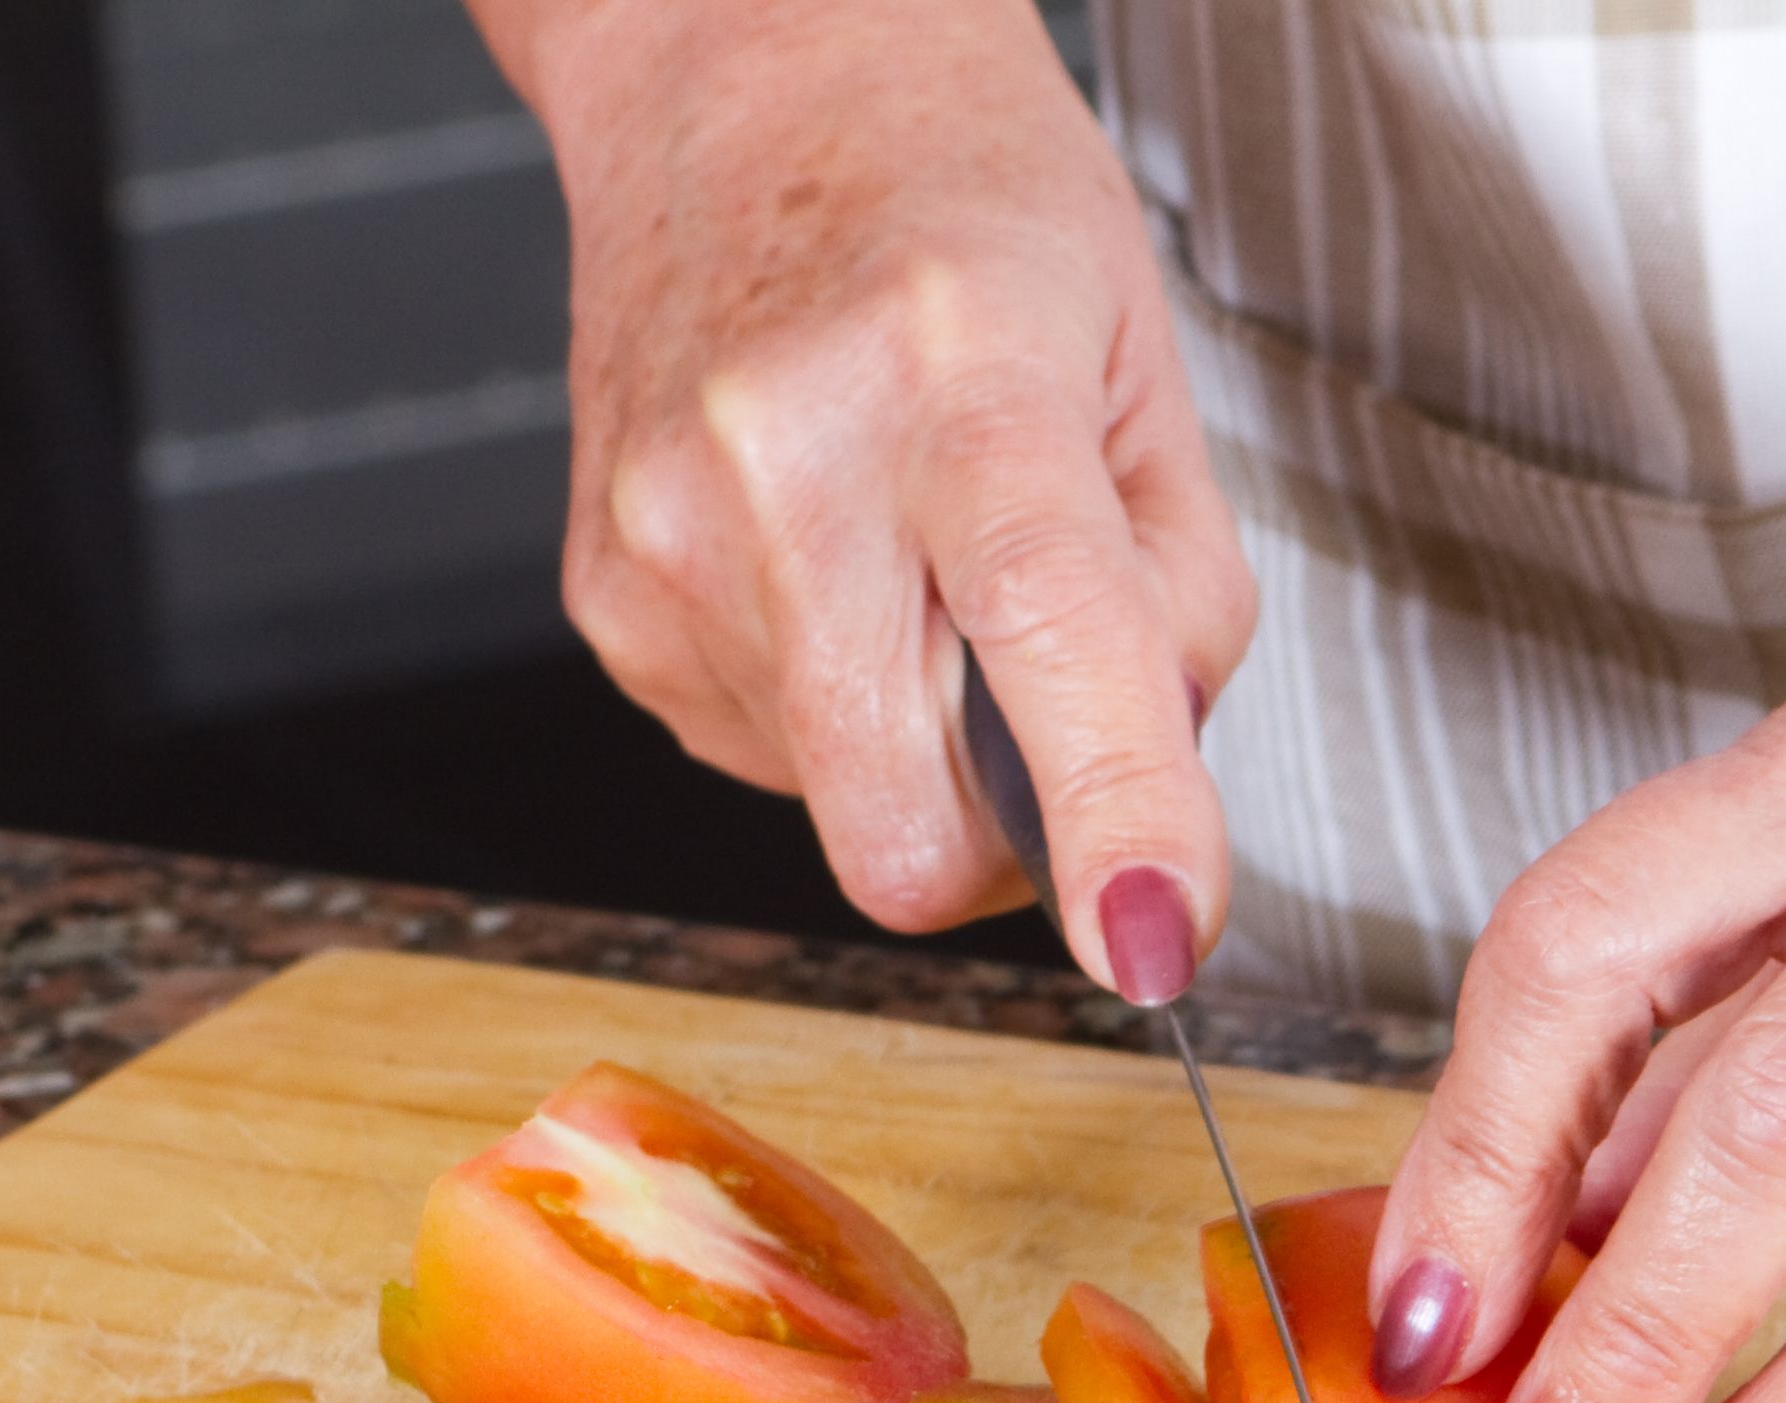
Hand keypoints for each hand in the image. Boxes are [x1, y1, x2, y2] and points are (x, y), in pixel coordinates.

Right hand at [476, 0, 1252, 994]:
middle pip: (906, 823)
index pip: (1040, 622)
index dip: (1110, 809)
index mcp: (956, 365)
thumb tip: (1156, 799)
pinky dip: (831, 707)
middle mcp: (783, 460)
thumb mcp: (1138, 352)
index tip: (1153, 934)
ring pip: (842, 812)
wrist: (739, 80)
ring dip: (916, 746)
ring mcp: (668, 545)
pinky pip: (764, 761)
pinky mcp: (607, 605)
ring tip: (915, 560)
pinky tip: (831, 565)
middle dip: (1008, 843)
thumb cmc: (954, 192)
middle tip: (1048, 723)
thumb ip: (1178, 595)